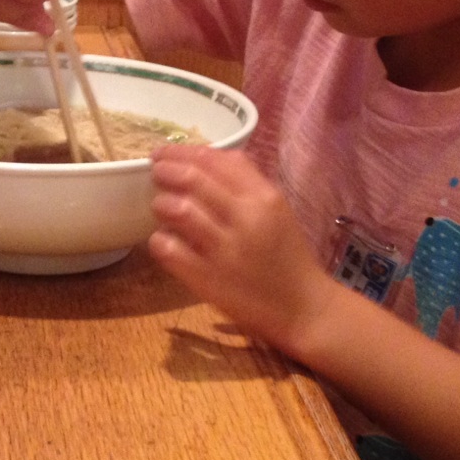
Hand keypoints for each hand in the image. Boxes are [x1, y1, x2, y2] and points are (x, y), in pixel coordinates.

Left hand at [148, 145, 337, 358]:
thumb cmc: (287, 257)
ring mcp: (225, 249)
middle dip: (167, 170)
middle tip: (156, 171)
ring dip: (162, 203)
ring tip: (160, 206)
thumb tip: (207, 158)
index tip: (164, 152)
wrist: (303, 308)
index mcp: (265, 197)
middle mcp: (246, 218)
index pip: (217, 160)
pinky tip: (162, 240)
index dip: (183, 151)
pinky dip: (159, 240)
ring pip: (179, 210)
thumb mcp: (277, 211)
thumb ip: (247, 183)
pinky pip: (170, 249)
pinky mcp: (208, 278)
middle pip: (194, 179)